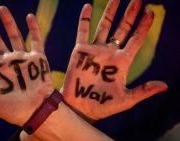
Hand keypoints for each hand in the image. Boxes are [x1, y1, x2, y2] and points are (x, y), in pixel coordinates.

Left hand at [0, 6, 53, 125]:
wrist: (37, 111)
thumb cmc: (14, 110)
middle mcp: (8, 62)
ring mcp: (23, 59)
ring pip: (14, 36)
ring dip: (8, 22)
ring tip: (1, 8)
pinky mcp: (39, 59)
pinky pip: (36, 40)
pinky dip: (34, 28)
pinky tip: (29, 16)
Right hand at [62, 0, 167, 120]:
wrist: (81, 108)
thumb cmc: (103, 106)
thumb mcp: (126, 100)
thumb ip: (143, 91)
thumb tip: (165, 86)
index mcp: (122, 62)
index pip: (136, 39)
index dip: (143, 26)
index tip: (150, 12)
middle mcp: (110, 53)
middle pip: (122, 28)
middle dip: (130, 13)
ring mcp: (95, 50)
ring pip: (104, 26)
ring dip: (110, 11)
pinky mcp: (80, 51)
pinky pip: (82, 31)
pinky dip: (84, 19)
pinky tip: (88, 6)